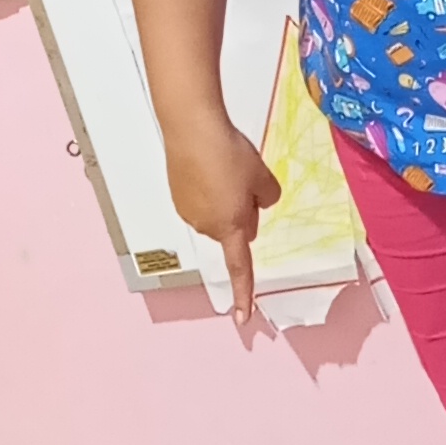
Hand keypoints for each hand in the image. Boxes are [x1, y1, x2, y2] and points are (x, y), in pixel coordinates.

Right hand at [162, 115, 281, 325]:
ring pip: (216, 213)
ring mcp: (188, 211)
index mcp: (230, 226)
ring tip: (223, 167)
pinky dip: (207, 188)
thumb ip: (268, 197)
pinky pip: (201, 199)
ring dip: (224, 198)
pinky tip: (207, 165)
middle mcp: (206, 225)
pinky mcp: (177, 194)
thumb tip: (258, 203)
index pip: (240, 267)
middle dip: (242, 212)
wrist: (191, 127)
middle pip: (233, 228)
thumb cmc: (228, 153)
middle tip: (244, 180)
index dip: (243, 293)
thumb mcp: (262, 176)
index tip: (242, 318)